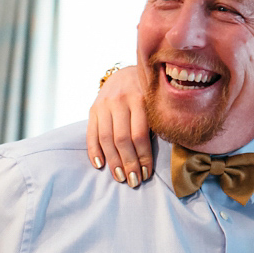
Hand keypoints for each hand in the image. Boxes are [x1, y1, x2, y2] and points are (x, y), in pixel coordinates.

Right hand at [86, 66, 152, 186]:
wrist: (127, 71)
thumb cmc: (149, 93)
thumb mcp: (156, 101)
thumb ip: (157, 121)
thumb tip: (162, 153)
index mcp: (141, 98)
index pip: (140, 135)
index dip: (143, 157)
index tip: (147, 174)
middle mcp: (121, 100)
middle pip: (122, 139)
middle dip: (128, 163)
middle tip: (134, 181)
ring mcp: (105, 104)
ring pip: (106, 138)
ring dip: (113, 162)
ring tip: (120, 178)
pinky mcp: (93, 108)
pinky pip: (91, 133)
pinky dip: (94, 151)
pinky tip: (99, 165)